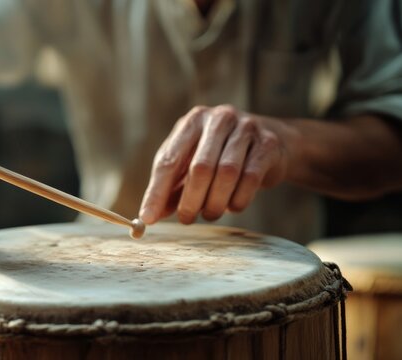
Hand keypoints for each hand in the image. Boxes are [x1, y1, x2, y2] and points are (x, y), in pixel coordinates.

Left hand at [139, 105, 292, 223]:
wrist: (270, 143)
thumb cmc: (219, 155)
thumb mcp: (189, 165)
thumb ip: (170, 188)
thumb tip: (149, 217)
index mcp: (192, 122)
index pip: (168, 160)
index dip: (157, 192)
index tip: (147, 218)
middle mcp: (219, 119)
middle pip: (200, 168)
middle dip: (190, 200)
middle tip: (186, 219)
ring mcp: (246, 128)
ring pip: (227, 173)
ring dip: (215, 203)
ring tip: (210, 214)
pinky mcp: (267, 144)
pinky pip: (251, 179)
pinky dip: (238, 200)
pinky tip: (232, 206)